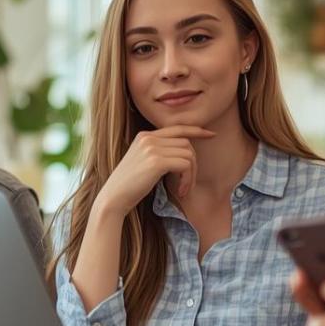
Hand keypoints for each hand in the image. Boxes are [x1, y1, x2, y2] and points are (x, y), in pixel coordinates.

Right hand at [96, 126, 214, 213]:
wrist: (113, 198)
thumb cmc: (129, 186)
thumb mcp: (143, 163)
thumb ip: (159, 153)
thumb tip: (185, 152)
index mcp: (144, 136)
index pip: (177, 127)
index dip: (196, 130)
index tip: (211, 134)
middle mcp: (148, 138)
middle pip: (186, 143)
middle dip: (193, 164)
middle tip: (187, 184)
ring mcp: (152, 148)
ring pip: (188, 155)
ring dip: (191, 175)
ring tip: (183, 189)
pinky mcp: (156, 161)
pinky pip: (185, 165)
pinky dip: (187, 179)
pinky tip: (181, 191)